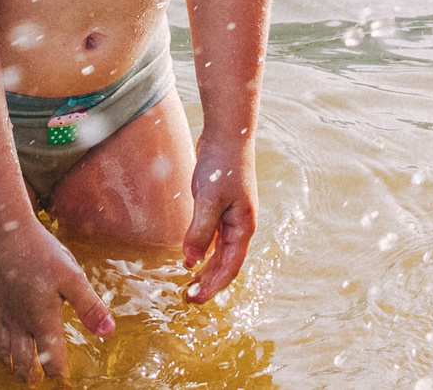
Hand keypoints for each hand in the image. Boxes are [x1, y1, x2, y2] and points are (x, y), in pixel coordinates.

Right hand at [0, 220, 112, 383]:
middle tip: (33, 384)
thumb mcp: (74, 278)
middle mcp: (20, 320)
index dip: (58, 374)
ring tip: (11, 371)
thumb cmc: (43, 254)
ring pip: (2, 345)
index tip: (62, 385)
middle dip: (29, 374)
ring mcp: (3, 309)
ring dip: (6, 362)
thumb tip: (108, 331)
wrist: (9, 231)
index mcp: (43, 320)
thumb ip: (89, 307)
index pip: (52, 357)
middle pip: (23, 357)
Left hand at [181, 134, 258, 303]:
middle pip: (226, 262)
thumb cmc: (222, 165)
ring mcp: (231, 216)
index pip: (230, 266)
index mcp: (243, 227)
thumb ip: (200, 231)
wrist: (227, 134)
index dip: (214, 285)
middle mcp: (240, 225)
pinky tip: (191, 257)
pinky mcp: (220, 206)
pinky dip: (203, 249)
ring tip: (189, 282)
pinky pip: (213, 236)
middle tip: (188, 297)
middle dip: (209, 281)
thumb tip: (191, 261)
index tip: (196, 298)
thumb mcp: (209, 199)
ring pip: (219, 251)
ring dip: (206, 268)